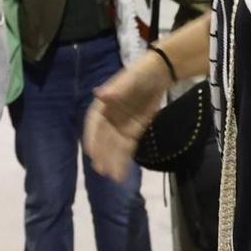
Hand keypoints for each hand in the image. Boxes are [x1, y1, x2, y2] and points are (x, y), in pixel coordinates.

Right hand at [84, 53, 169, 178]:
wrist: (160, 73)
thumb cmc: (140, 73)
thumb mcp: (128, 79)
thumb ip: (115, 89)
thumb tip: (100, 95)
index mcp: (102, 105)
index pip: (94, 124)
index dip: (92, 139)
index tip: (91, 153)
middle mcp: (109, 118)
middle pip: (105, 139)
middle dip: (104, 155)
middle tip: (103, 171)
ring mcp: (121, 126)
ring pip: (116, 147)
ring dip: (114, 162)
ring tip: (114, 178)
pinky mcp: (134, 131)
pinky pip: (128, 148)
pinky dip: (125, 160)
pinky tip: (122, 173)